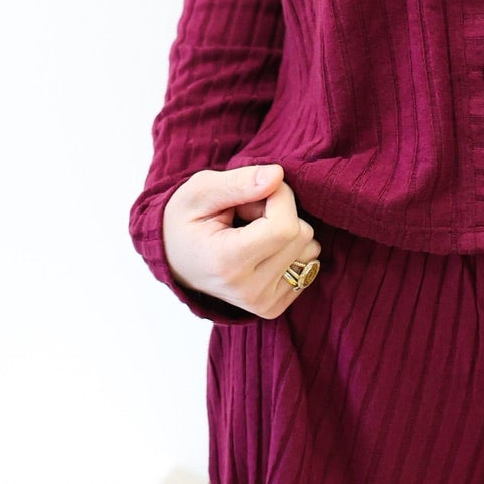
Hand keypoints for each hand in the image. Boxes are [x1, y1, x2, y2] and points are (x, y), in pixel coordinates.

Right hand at [162, 162, 321, 319]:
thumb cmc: (185, 220)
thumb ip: (239, 182)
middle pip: (301, 236)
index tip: (256, 192)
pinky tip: (260, 250)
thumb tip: (277, 176)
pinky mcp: (274, 307)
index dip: (280, 197)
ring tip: (251, 233)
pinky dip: (289, 250)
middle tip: (246, 216)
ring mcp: (262, 304)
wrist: (173, 259)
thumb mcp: (200, 191)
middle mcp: (248, 291)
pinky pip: (309, 265)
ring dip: (286, 232)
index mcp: (227, 263)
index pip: (286, 227)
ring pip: (309, 250)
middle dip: (280, 213)